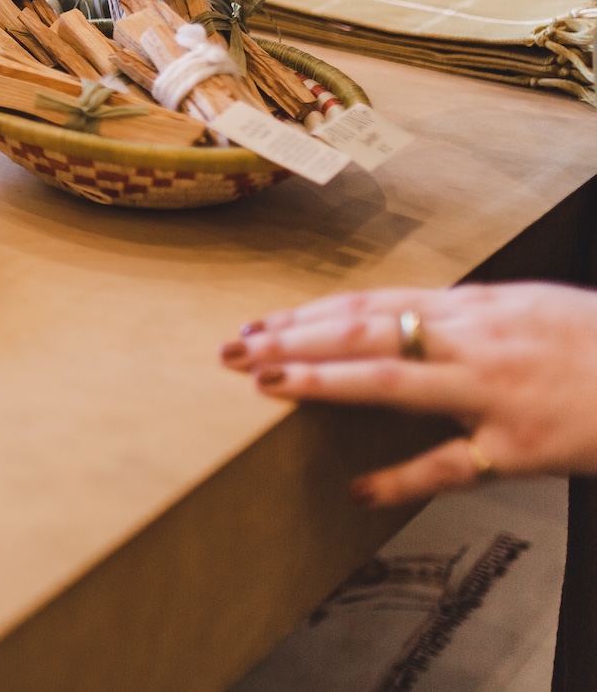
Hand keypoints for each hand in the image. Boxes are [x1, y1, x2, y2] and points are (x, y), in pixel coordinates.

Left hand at [220, 282, 596, 504]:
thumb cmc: (595, 344)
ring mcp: (495, 392)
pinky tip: (356, 490)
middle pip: (366, 331)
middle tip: (233, 349)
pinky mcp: (522, 445)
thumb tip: (400, 318)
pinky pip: (451, 465)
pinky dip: (400, 478)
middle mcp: (476, 340)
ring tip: (265, 383)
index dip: (310, 313)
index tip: (257, 322)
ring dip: (323, 380)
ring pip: (393, 380)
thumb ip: (464, 316)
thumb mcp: (528, 309)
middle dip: (294, 337)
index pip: (373, 304)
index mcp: (477, 306)